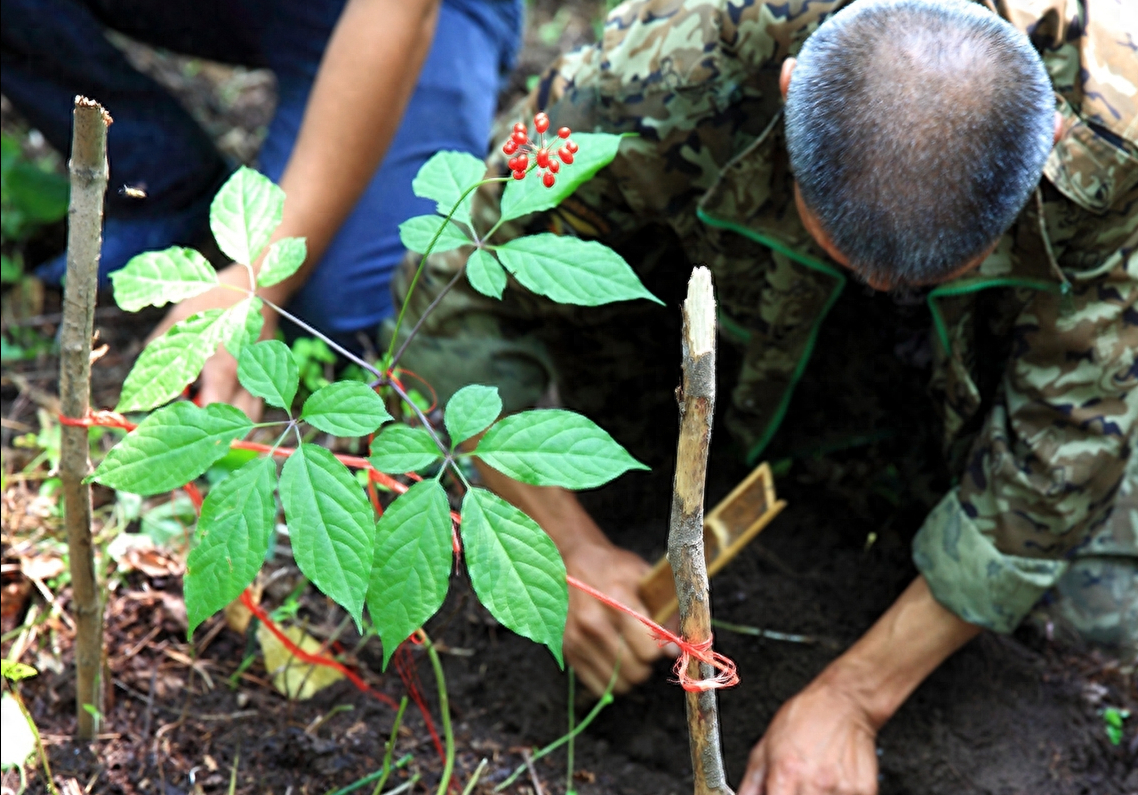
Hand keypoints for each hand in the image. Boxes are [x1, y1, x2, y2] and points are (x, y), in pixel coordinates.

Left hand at [149, 262, 271, 420]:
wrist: (258, 287)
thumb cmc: (215, 300)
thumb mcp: (180, 319)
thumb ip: (161, 350)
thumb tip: (140, 378)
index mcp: (224, 368)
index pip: (211, 411)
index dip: (190, 423)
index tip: (168, 425)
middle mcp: (246, 378)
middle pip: (238, 423)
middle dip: (216, 431)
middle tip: (190, 429)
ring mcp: (261, 376)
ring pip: (252, 417)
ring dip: (233, 424)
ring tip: (209, 421)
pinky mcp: (266, 374)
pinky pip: (257, 403)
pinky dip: (243, 411)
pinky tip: (225, 404)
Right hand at [562, 540, 672, 696]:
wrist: (572, 561)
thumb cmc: (613, 568)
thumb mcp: (645, 577)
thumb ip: (666, 611)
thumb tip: (677, 649)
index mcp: (616, 599)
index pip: (650, 649)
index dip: (663, 648)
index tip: (664, 641)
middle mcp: (593, 622)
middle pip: (637, 671)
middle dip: (647, 662)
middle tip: (645, 646)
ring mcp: (577, 639)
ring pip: (619, 684)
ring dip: (631, 673)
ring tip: (630, 652)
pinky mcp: (567, 651)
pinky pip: (599, 687)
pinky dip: (612, 680)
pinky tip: (614, 660)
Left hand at [739, 674, 878, 794]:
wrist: (844, 702)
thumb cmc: (805, 718)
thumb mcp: (766, 744)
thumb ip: (752, 781)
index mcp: (787, 773)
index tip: (778, 794)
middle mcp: (815, 783)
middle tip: (797, 786)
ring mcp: (842, 789)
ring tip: (816, 781)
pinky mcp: (864, 790)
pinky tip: (833, 782)